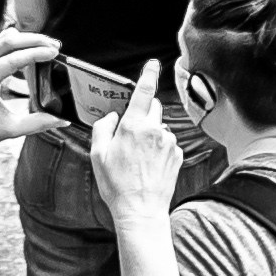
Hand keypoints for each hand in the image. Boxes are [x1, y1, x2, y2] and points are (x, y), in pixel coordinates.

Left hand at [0, 31, 61, 149]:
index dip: (36, 53)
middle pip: (9, 40)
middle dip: (35, 40)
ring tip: (47, 45)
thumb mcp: (13, 129)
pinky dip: (17, 42)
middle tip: (55, 45)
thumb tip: (64, 120)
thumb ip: (39, 123)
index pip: (14, 58)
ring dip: (27, 39)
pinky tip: (31, 47)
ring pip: (4, 39)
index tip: (55, 52)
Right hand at [86, 67, 185, 230]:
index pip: (144, 92)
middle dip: (143, 113)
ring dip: (151, 134)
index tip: (153, 64)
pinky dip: (159, 149)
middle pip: (153, 108)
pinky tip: (149, 166)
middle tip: (130, 134)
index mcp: (134, 126)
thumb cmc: (117, 185)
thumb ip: (102, 128)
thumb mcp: (97, 155)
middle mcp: (155, 130)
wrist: (141, 211)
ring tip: (138, 159)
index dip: (148, 74)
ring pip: (160, 127)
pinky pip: (167, 144)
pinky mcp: (178, 155)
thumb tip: (112, 116)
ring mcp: (169, 143)